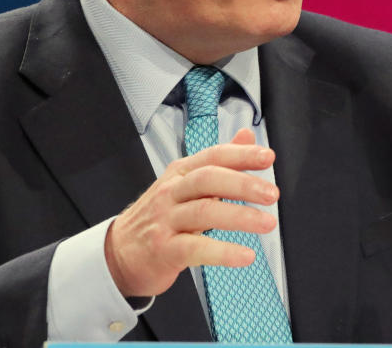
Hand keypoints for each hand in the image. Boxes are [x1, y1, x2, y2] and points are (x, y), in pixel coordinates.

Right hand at [104, 128, 279, 297]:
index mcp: (180, 173)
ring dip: (240, 217)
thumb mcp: (186, 183)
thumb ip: (220, 161)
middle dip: (243, 185)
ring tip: (267, 223)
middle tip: (272, 194)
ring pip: (204, 213)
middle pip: (208, 180)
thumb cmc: (161, 216)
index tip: (268, 157)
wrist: (119, 254)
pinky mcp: (164, 250)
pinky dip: (223, 252)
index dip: (241, 155)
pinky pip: (196, 249)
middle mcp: (171, 192)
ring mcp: (165, 221)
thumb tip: (247, 135)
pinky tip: (245, 256)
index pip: (213, 157)